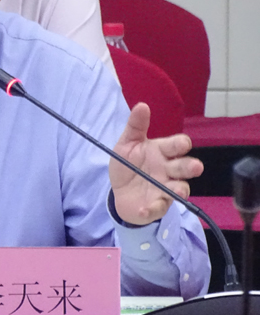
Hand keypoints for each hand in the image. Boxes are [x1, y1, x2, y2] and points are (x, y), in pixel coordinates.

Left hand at [110, 103, 203, 225]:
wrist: (119, 191)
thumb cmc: (128, 165)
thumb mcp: (127, 144)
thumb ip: (135, 126)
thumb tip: (141, 105)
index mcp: (162, 152)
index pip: (178, 145)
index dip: (181, 144)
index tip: (181, 144)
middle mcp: (168, 170)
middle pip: (185, 167)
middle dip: (190, 166)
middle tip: (194, 167)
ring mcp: (165, 188)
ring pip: (180, 188)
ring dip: (179, 189)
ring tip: (176, 190)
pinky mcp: (158, 205)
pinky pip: (158, 207)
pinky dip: (151, 209)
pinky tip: (144, 208)